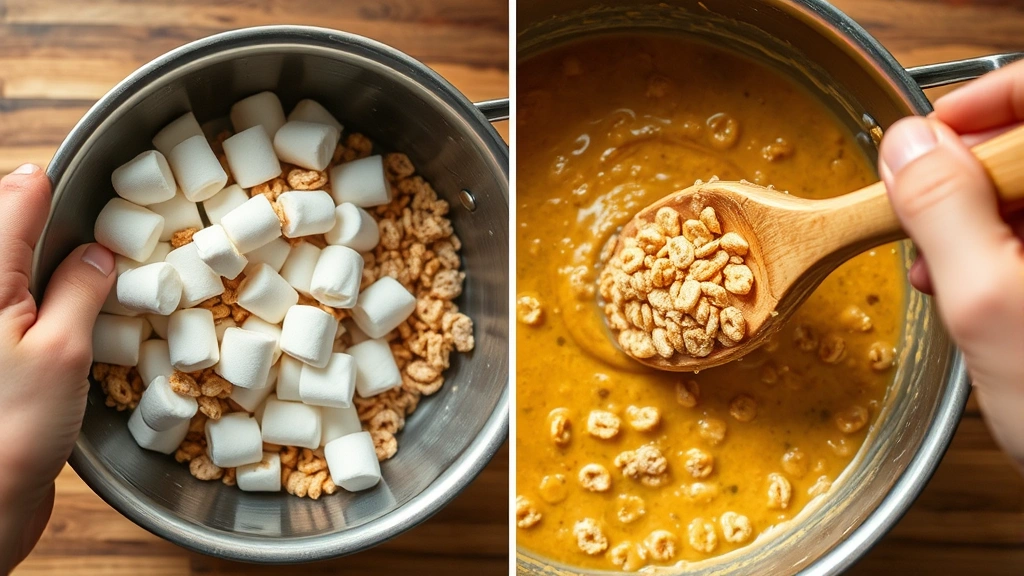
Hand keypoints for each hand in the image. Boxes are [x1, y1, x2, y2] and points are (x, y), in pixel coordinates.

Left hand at [0, 164, 114, 572]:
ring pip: (22, 271)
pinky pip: (29, 309)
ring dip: (60, 267)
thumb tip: (97, 252)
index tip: (93, 184)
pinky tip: (84, 315)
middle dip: (56, 224)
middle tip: (103, 231)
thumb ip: (80, 290)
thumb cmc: (8, 432)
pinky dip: (56, 303)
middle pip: (12, 230)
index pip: (15, 199)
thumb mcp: (62, 350)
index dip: (55, 186)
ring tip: (100, 271)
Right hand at [879, 59, 1023, 471]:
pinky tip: (965, 284)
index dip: (982, 101)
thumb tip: (905, 146)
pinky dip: (990, 248)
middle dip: (963, 173)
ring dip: (969, 217)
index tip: (927, 135)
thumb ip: (945, 213)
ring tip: (936, 268)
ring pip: (1023, 191)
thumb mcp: (991, 307)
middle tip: (918, 217)